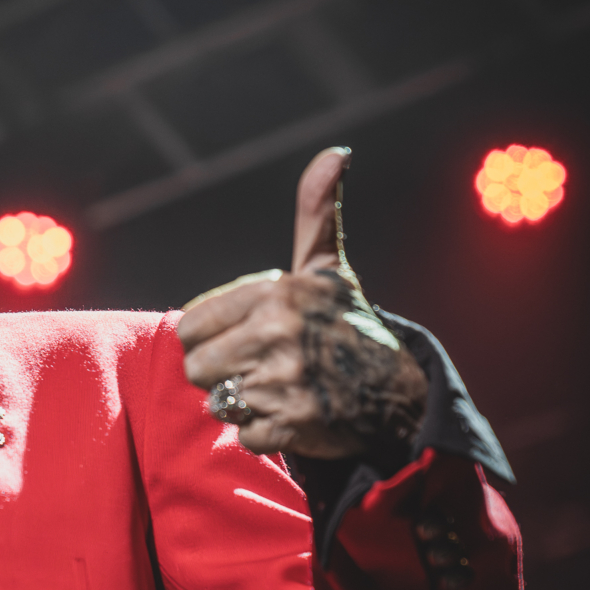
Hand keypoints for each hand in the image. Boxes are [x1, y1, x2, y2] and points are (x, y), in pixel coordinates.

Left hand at [178, 146, 427, 458]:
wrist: (399, 391)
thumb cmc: (346, 326)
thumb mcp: (327, 270)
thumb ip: (316, 214)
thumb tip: (336, 153)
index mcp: (275, 293)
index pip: (190, 327)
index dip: (211, 338)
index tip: (245, 337)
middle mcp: (278, 333)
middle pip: (196, 369)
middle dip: (223, 373)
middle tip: (263, 367)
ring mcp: (285, 380)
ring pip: (217, 402)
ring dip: (243, 404)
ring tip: (280, 390)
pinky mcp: (293, 424)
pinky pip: (244, 436)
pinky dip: (264, 434)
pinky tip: (293, 416)